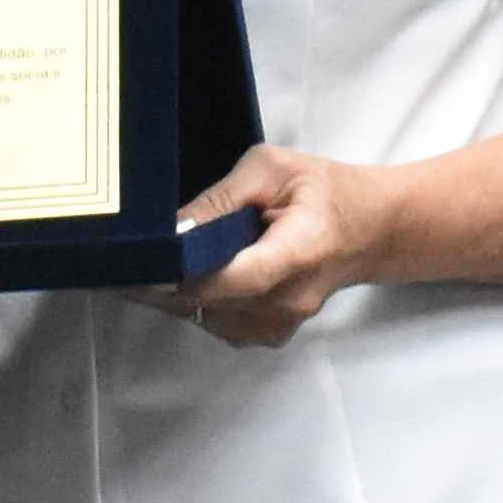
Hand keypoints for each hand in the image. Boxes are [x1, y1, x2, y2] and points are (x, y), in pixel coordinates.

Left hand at [167, 144, 388, 349]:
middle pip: (212, 300)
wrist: (368, 231)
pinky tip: (201, 272)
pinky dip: (199, 301)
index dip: (190, 274)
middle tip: (134, 255)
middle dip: (167, 280)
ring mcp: (282, 323)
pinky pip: (218, 324)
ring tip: (172, 258)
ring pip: (206, 316)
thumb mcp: (273, 169)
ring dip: (180, 291)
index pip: (240, 277)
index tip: (149, 262)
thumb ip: (223, 196)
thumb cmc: (324, 192)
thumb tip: (174, 226)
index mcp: (299, 251)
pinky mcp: (270, 334)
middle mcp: (291, 299)